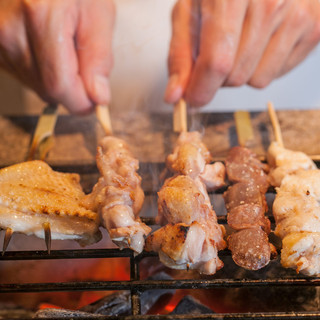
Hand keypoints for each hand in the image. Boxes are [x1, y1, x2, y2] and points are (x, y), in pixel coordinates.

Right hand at [0, 0, 114, 113]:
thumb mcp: (98, 12)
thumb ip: (99, 58)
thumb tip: (98, 97)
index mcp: (41, 16)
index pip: (60, 86)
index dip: (81, 102)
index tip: (96, 103)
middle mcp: (10, 29)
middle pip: (47, 89)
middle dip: (73, 89)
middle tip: (84, 66)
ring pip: (35, 84)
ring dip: (57, 79)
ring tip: (64, 47)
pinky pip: (22, 74)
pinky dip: (41, 70)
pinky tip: (47, 46)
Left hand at [165, 0, 319, 106]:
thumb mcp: (189, 13)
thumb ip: (180, 56)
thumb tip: (174, 96)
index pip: (216, 62)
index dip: (201, 89)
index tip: (192, 98)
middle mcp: (269, 2)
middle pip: (235, 77)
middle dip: (220, 76)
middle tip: (220, 50)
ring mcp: (296, 15)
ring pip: (256, 81)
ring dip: (242, 71)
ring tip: (242, 42)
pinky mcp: (314, 28)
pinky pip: (278, 73)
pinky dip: (264, 65)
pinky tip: (262, 41)